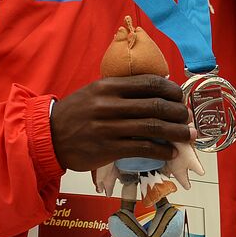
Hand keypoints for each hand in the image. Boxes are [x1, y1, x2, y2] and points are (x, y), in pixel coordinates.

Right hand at [50, 74, 191, 171]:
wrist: (47, 136)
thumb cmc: (76, 113)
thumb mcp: (95, 92)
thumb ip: (121, 90)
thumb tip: (157, 91)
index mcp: (108, 86)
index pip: (149, 83)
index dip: (171, 90)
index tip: (180, 97)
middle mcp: (109, 104)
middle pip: (155, 105)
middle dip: (178, 112)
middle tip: (187, 118)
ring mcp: (108, 127)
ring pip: (152, 127)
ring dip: (176, 132)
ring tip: (188, 136)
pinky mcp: (107, 149)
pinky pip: (142, 148)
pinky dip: (161, 151)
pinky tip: (169, 153)